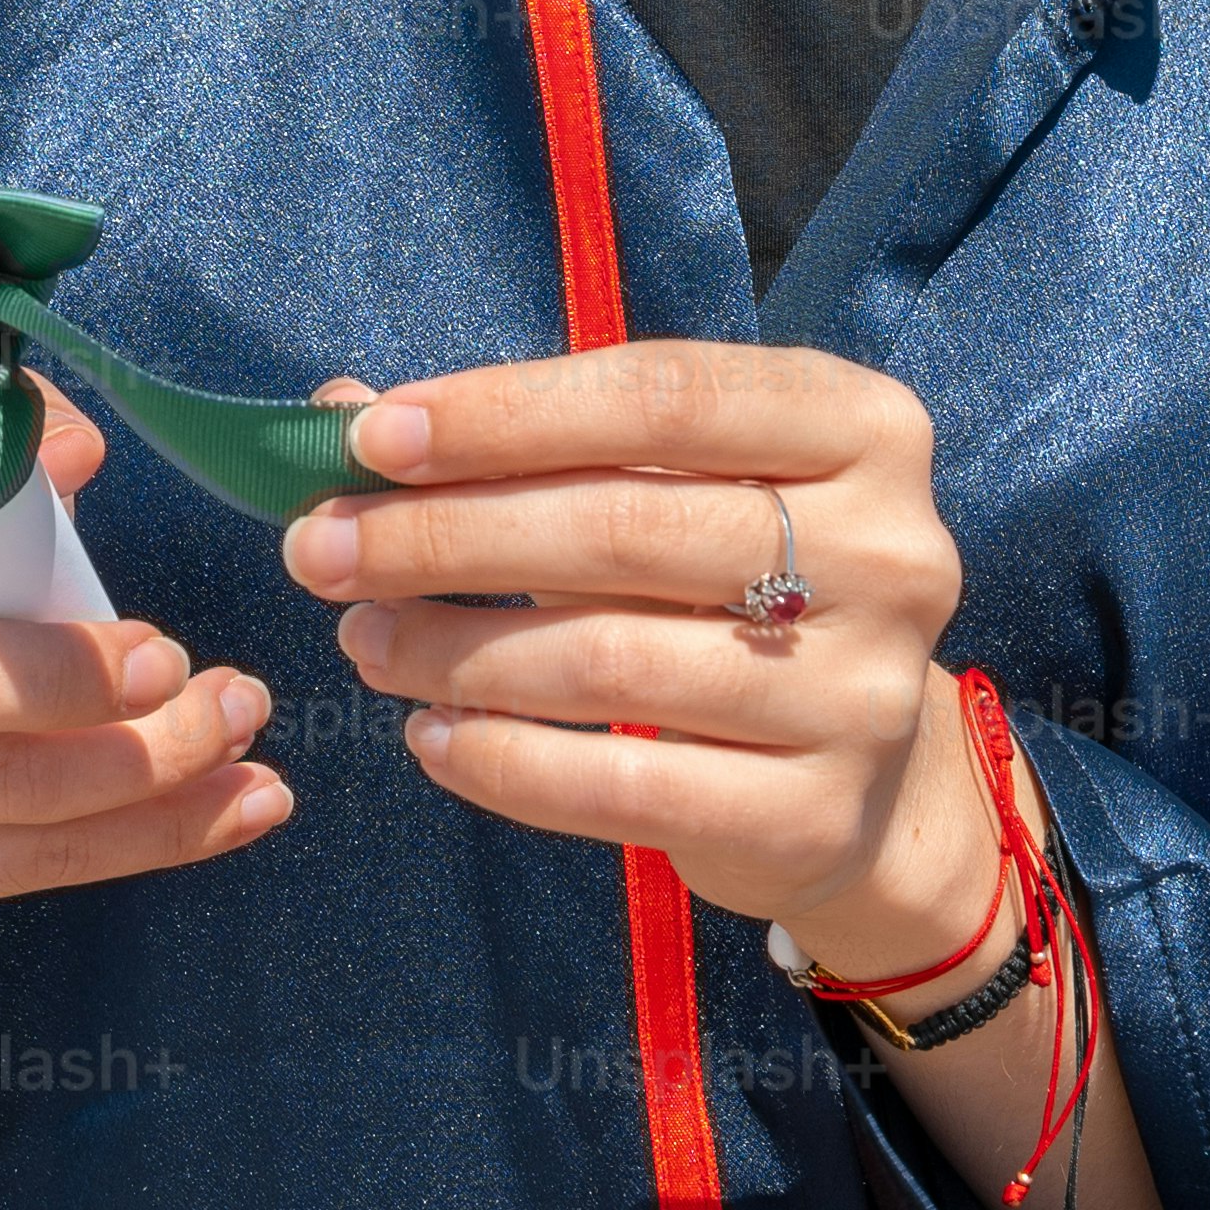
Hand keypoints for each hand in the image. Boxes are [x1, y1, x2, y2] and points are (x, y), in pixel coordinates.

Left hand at [288, 339, 980, 963]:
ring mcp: (864, 692)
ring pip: (608, 662)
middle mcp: (892, 551)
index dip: (503, 412)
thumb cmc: (734, 588)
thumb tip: (336, 405)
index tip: (366, 436)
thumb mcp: (662, 487)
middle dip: (444, 534)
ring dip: (452, 649)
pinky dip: (504, 761)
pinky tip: (430, 736)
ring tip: (362, 638)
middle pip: (624, 526)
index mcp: (863, 427)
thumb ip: (523, 443)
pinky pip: (622, 787)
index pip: (661, 393)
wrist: (864, 780)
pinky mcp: (814, 816)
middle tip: (318, 549)